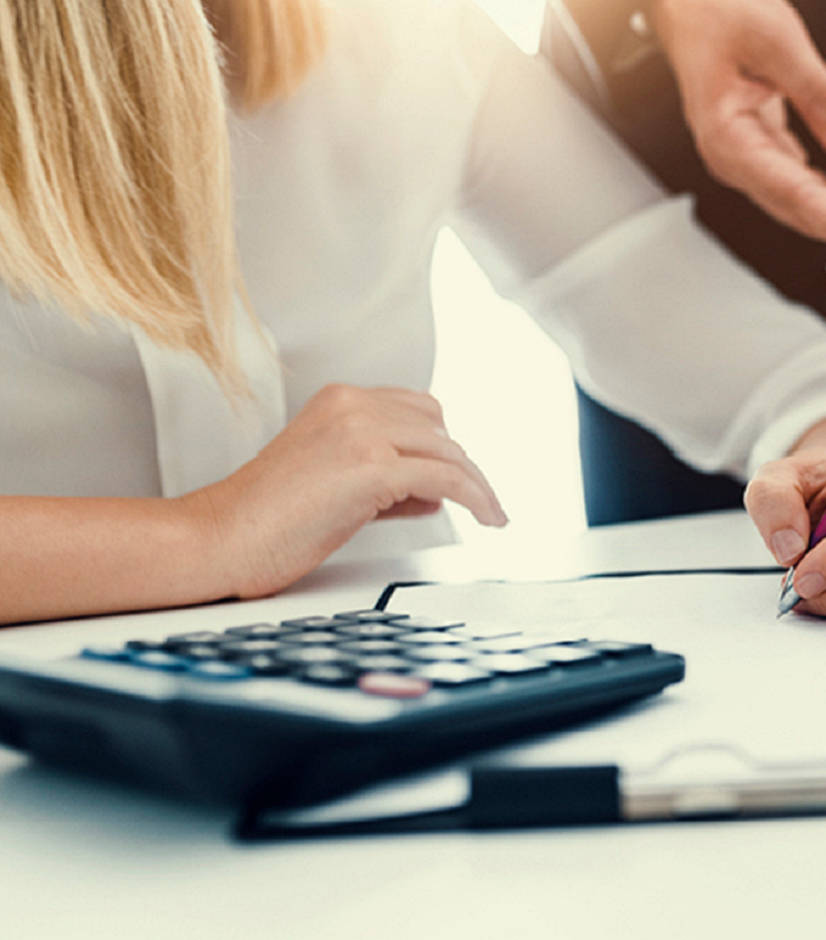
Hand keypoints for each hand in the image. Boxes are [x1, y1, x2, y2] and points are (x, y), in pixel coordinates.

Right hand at [192, 384, 505, 598]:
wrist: (220, 539)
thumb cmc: (265, 519)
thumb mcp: (334, 482)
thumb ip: (385, 478)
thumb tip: (436, 493)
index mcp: (339, 400)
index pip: (417, 410)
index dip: (441, 446)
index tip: (459, 476)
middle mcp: (353, 406)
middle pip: (439, 430)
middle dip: (462, 468)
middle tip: (481, 502)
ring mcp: (361, 434)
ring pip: (448, 452)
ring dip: (477, 485)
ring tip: (491, 513)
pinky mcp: (370, 469)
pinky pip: (445, 479)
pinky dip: (475, 497)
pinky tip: (487, 517)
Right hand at [652, 0, 825, 268]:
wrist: (693, 4)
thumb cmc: (717, 15)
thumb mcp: (777, 43)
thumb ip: (821, 98)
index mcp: (728, 139)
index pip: (792, 195)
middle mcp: (738, 160)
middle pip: (808, 212)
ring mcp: (752, 159)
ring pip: (814, 203)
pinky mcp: (767, 151)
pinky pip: (810, 184)